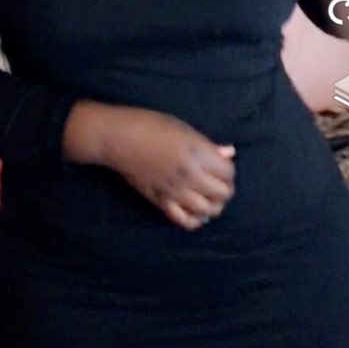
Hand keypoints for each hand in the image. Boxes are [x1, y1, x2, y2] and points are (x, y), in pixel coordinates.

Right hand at [63, 102, 235, 230]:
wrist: (119, 138)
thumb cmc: (151, 125)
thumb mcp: (184, 128)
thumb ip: (208, 145)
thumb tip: (229, 153)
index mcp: (197, 153)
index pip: (228, 173)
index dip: (228, 171)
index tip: (222, 167)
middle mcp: (190, 175)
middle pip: (222, 194)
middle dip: (225, 190)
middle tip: (218, 184)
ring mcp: (175, 191)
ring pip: (207, 211)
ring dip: (213, 206)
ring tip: (209, 199)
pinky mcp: (160, 201)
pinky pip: (184, 221)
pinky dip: (195, 220)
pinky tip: (195, 212)